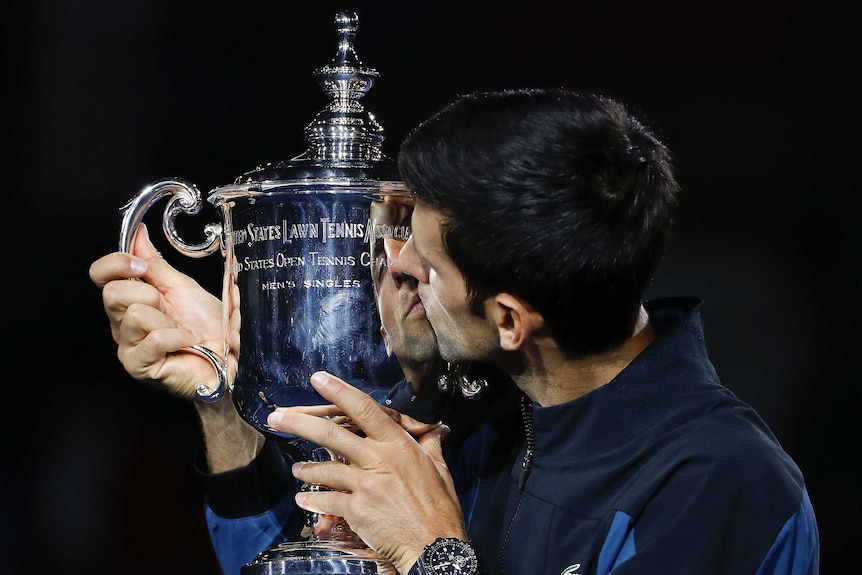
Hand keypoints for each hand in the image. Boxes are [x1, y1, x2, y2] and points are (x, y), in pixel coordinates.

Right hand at [89, 224, 261, 471]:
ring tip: (181, 330)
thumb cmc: (208, 327)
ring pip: (132, 315)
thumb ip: (156, 263)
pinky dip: (176, 337)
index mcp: (131, 299)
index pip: (100, 275)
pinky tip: (186, 342)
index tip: (141, 264)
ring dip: (166, 320)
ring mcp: (129, 346)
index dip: (117, 263)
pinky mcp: (140, 366)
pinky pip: (153, 340)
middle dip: (148, 294)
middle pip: (111, 294)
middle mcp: (123, 322)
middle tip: (169, 306)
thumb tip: (138, 234)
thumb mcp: (182, 287)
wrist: (230, 358)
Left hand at [267, 371, 467, 572]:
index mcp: (399, 445)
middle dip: (300, 424)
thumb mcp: (439, 468)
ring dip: (306, 470)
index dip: (339, 391)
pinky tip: (304, 501)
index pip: (365, 409)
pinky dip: (312, 501)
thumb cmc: (440, 507)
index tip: (318, 379)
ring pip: (325, 470)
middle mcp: (380, 460)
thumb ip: (430, 444)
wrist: (435, 544)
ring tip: (296, 470)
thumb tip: (433, 428)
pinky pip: (327, 500)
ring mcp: (366, 485)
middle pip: (333, 435)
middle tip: (276, 418)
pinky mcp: (357, 510)